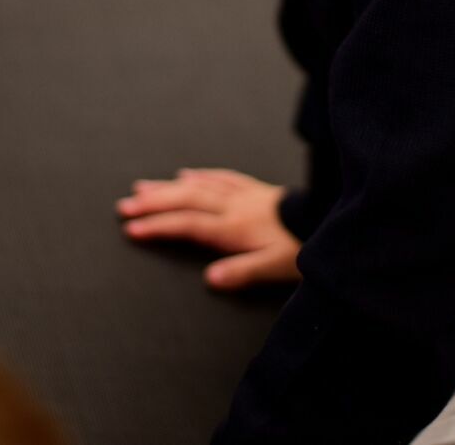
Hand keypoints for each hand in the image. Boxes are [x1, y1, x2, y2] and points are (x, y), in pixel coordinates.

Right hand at [116, 168, 301, 290]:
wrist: (330, 217)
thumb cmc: (304, 245)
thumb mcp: (275, 267)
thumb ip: (242, 272)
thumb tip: (209, 279)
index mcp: (235, 227)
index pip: (188, 224)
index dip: (158, 226)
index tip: (131, 229)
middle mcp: (234, 206)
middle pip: (186, 200)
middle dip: (153, 203)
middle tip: (124, 206)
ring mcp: (244, 194)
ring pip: (198, 186)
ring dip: (168, 187)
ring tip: (141, 188)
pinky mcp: (256, 189)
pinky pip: (221, 177)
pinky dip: (200, 176)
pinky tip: (187, 175)